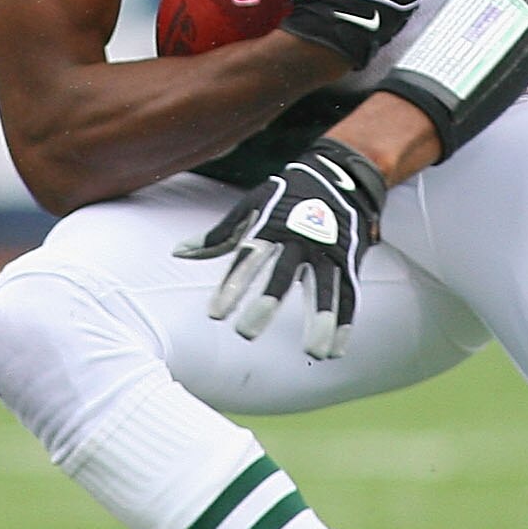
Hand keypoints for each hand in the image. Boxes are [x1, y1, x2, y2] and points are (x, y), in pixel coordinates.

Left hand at [176, 138, 387, 360]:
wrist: (340, 176)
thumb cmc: (286, 196)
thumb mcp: (252, 205)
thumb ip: (219, 235)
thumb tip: (178, 252)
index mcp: (271, 224)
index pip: (247, 259)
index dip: (231, 286)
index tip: (215, 315)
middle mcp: (300, 238)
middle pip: (283, 275)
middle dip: (266, 303)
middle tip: (246, 334)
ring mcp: (328, 250)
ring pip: (326, 288)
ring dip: (321, 320)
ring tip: (314, 352)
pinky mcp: (349, 260)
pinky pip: (349, 293)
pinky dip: (345, 322)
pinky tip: (335, 350)